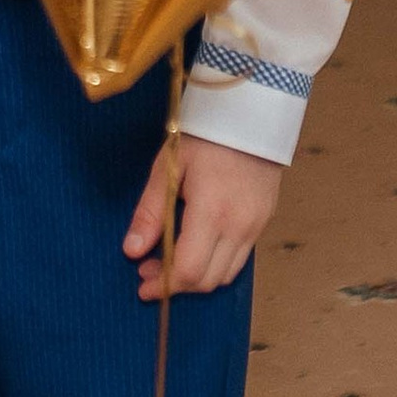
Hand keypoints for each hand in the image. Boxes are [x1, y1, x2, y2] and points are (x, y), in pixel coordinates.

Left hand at [123, 132, 282, 301]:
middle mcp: (239, 226)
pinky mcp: (264, 221)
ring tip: (171, 261)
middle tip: (150, 271)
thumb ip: (151, 212)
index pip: (188, 271)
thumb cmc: (205, 134)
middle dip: (176, 285)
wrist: (252, 110)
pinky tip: (198, 246)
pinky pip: (240, 258)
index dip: (163, 286)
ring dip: (198, 278)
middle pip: (207, 281)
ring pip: (226, 275)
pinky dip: (217, 263)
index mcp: (212, 212)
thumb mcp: (170, 166)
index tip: (142, 286)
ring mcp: (256, 226)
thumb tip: (132, 251)